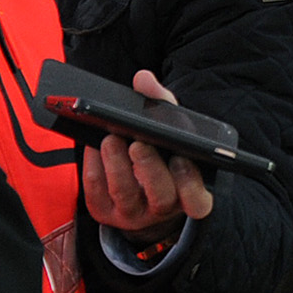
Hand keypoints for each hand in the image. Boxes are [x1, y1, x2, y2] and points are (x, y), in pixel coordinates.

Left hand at [82, 69, 216, 240]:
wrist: (137, 188)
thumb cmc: (161, 154)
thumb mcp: (170, 130)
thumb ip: (162, 104)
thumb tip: (143, 79)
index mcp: (189, 194)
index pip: (198, 204)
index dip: (191, 185)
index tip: (181, 158)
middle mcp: (163, 209)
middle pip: (161, 197)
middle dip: (149, 169)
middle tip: (138, 144)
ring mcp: (132, 213)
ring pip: (125, 194)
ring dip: (117, 165)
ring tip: (111, 139)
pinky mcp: (104, 211)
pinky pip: (97, 191)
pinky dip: (95, 166)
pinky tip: (94, 145)